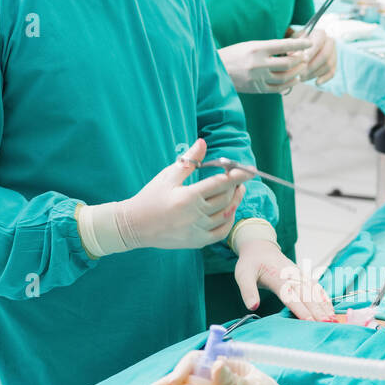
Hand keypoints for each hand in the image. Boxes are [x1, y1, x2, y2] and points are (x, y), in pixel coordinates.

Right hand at [78, 139, 245, 254]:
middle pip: (226, 198)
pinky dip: (229, 220)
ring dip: (235, 201)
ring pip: (226, 215)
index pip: (221, 183)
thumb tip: (203, 142)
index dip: (237, 175)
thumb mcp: (168, 176)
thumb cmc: (151, 197)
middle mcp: (195, 215)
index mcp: (188, 196)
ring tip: (237, 191)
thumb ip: (189, 160)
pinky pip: (221, 232)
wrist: (135, 226)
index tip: (249, 170)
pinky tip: (229, 210)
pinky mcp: (197, 242)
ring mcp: (197, 230)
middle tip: (239, 178)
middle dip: (237, 186)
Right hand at [219, 38, 311, 93]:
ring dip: (296, 73)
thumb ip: (268, 48)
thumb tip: (290, 50)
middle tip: (305, 57)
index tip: (309, 43)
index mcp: (256, 48)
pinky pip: (277, 89)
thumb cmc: (233, 55)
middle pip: (287, 63)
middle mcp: (258, 64)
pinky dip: (288, 84)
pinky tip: (294, 80)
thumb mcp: (249, 46)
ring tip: (302, 68)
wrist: (215, 70)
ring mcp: (257, 78)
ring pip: (284, 77)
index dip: (299, 44)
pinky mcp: (256, 89)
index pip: (284, 45)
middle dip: (299, 60)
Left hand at [233, 236, 333, 319]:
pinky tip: (330, 309)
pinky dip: (324, 298)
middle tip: (327, 324)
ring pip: (315, 292)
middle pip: (307, 296)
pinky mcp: (302, 276)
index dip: (301, 309)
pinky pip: (316, 287)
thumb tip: (253, 307)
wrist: (260, 247)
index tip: (310, 321)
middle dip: (318, 311)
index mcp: (278, 278)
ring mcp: (299, 275)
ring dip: (324, 305)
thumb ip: (248, 291)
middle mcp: (292, 276)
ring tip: (333, 318)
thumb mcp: (243, 275)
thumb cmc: (251, 262)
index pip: (291, 297)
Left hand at [299, 28, 336, 84]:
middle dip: (312, 66)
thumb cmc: (299, 41)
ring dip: (315, 74)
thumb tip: (290, 54)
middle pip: (325, 56)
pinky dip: (324, 79)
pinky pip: (332, 72)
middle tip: (301, 74)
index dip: (311, 53)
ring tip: (302, 78)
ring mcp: (334, 53)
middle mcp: (330, 42)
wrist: (306, 44)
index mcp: (321, 34)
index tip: (303, 61)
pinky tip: (316, 83)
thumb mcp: (295, 40)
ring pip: (328, 65)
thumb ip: (294, 46)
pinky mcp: (334, 63)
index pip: (318, 44)